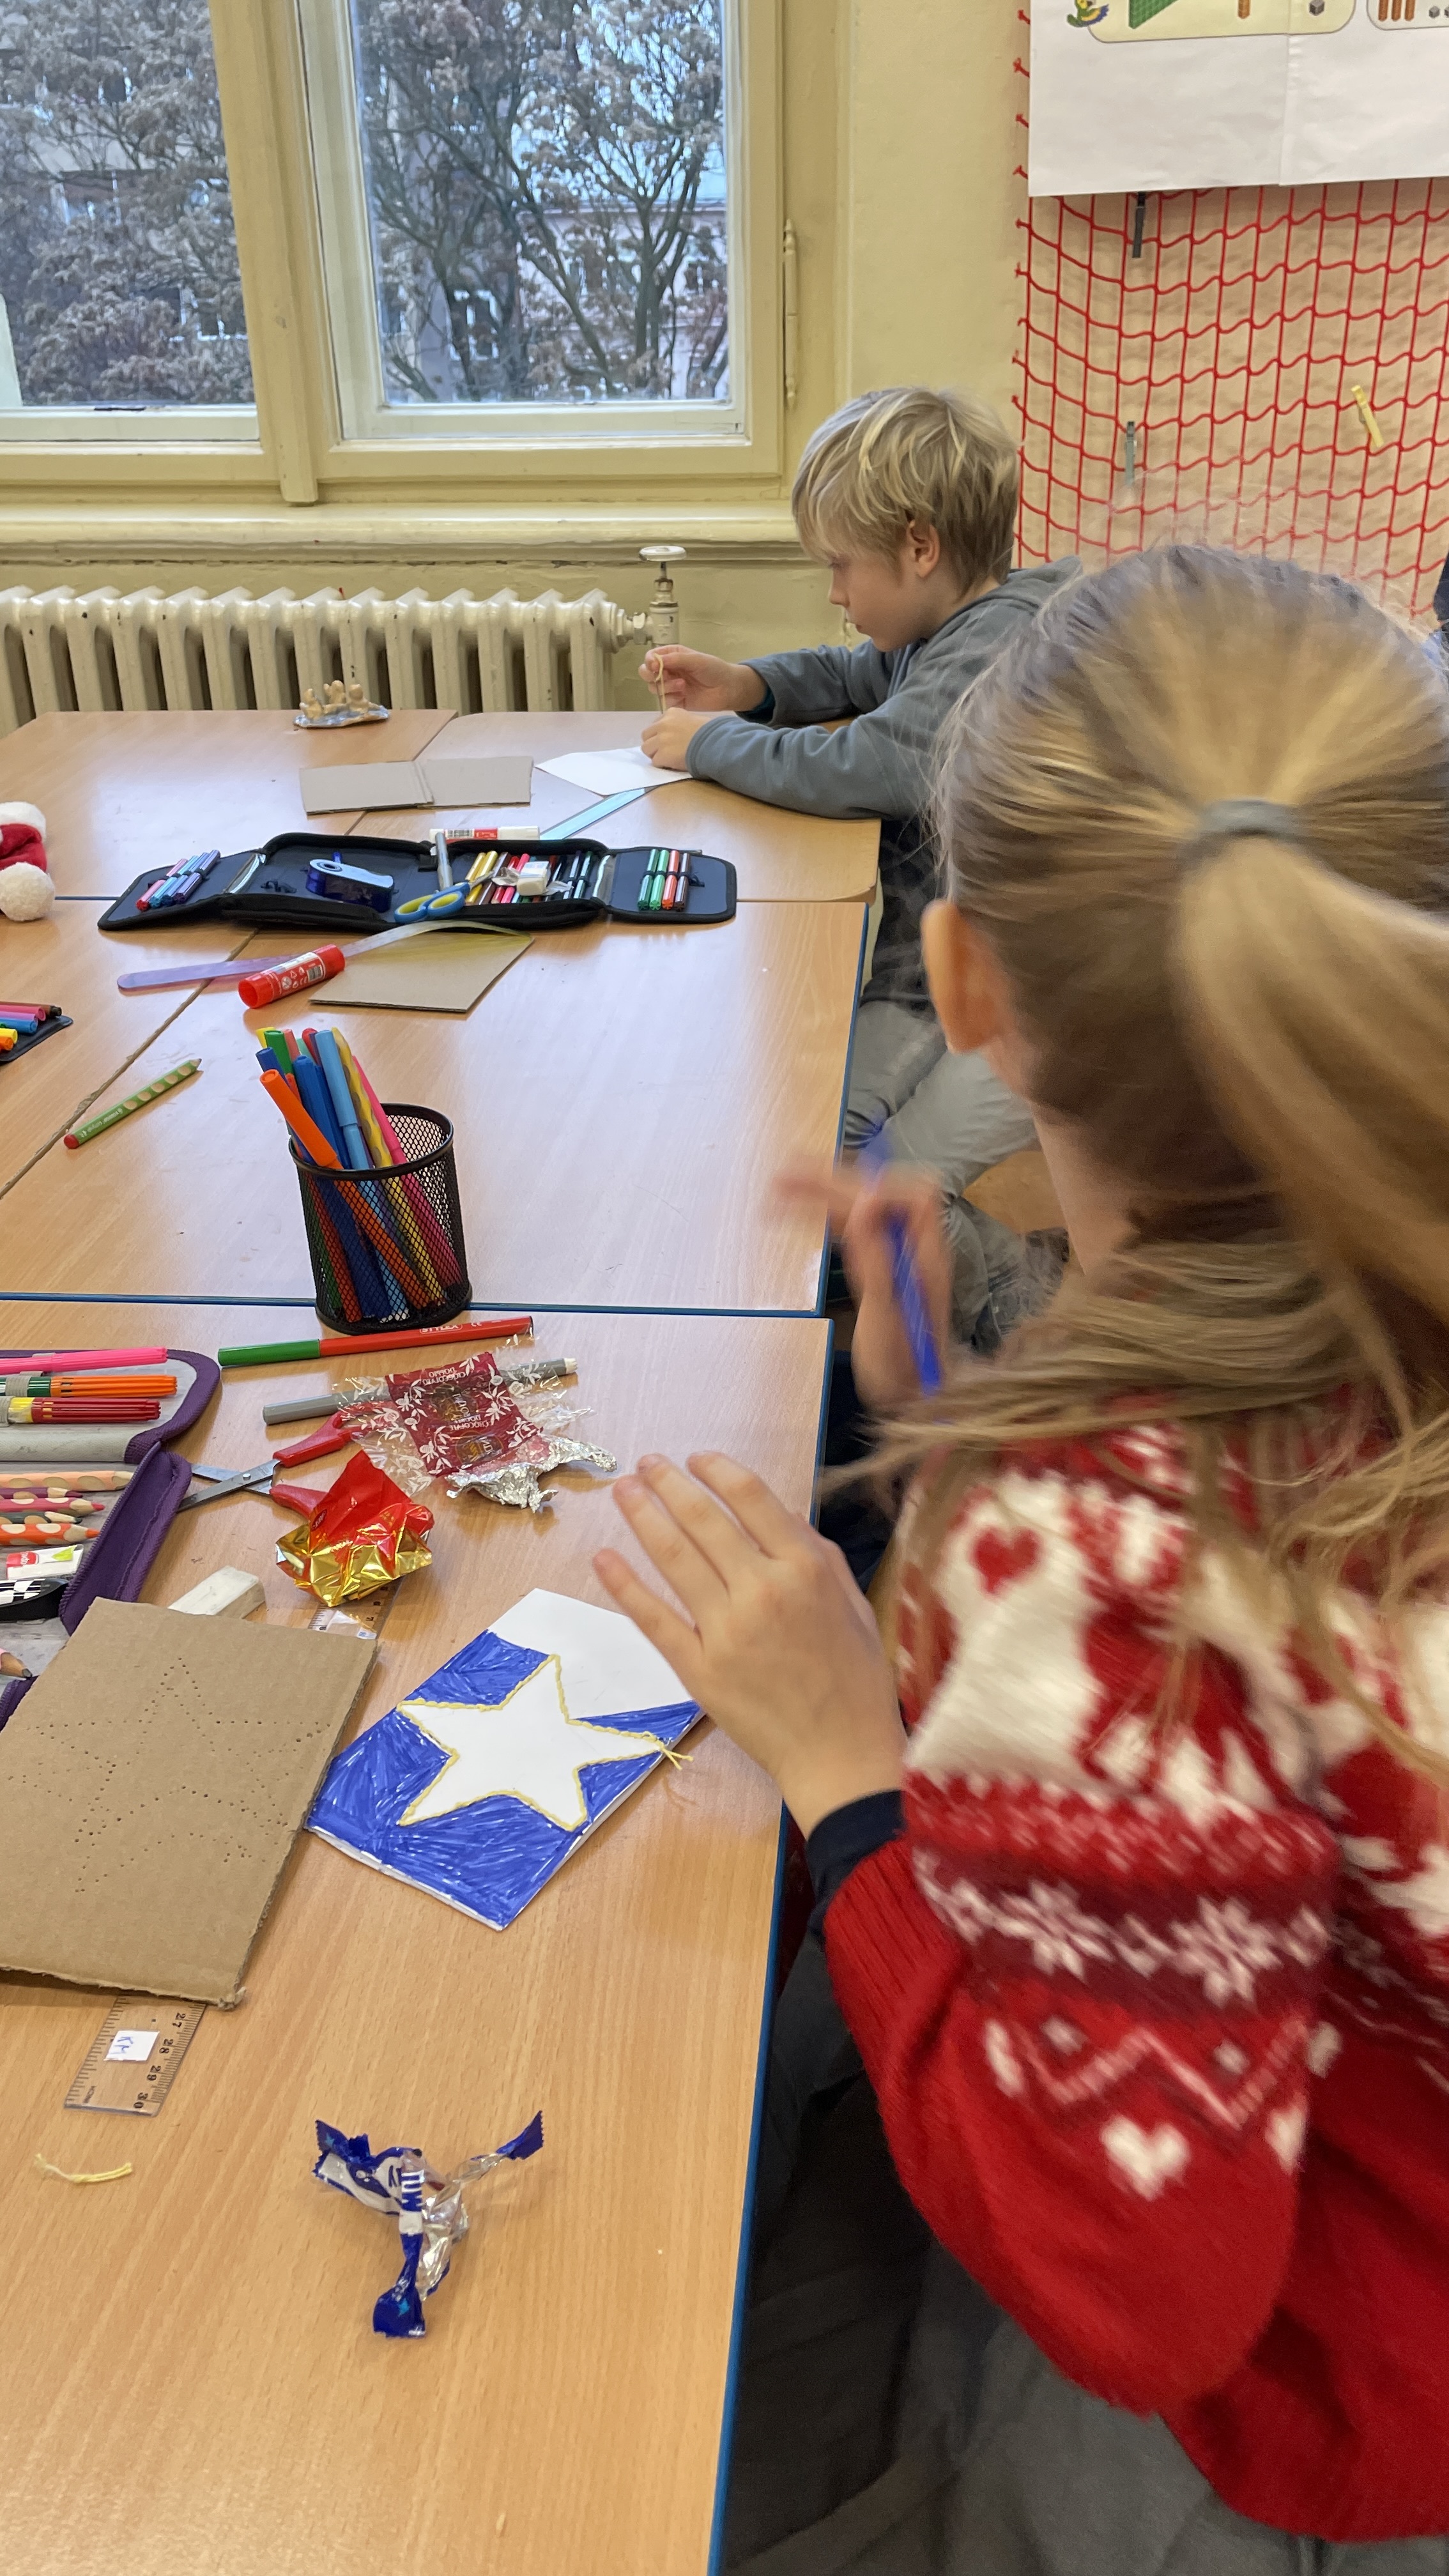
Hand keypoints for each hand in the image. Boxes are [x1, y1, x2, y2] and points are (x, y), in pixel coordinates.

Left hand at [593, 1452, 902, 1837]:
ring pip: (673, 1558)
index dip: (717, 1469)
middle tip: (647, 1463)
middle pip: (703, 1519)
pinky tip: (605, 1556)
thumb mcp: (853, 1603)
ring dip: (643, 1517)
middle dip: (669, 1483)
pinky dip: (625, 1584)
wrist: (841, 1755)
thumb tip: (776, 1515)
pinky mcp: (699, 1669)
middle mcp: (763, 1591)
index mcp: (806, 1569)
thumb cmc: (856, 1679)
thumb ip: (816, 1554)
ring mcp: (726, 1631)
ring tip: (623, 1491)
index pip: (750, 1497)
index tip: (696, 1458)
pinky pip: (654, 1618)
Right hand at [640, 646, 765, 713]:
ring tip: (683, 686)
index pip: (650, 657)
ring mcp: (671, 686)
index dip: (649, 662)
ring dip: (666, 687)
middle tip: (665, 677)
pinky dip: (671, 699)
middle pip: (646, 673)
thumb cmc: (714, 669)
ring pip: (654, 688)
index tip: (656, 667)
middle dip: (652, 676)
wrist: (728, 689)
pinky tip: (683, 696)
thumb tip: (655, 661)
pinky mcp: (675, 701)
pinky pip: (664, 701)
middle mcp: (668, 670)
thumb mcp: (696, 659)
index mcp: (672, 656)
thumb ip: (675, 659)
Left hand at [641, 707, 717, 768]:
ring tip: (669, 758)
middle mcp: (663, 724)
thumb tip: (674, 734)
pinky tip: (673, 764)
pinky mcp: (662, 754)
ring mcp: (661, 739)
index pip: (655, 724)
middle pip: (646, 736)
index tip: (669, 741)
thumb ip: (679, 723)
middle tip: (665, 751)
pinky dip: (663, 765)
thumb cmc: (710, 733)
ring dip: (655, 755)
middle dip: (653, 744)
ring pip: (646, 749)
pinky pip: (655, 762)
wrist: (715, 743)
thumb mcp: (693, 719)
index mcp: (671, 713)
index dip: (660, 734)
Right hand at [776, 1156, 952, 1413]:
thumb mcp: (887, 1322)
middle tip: (784, 1178)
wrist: (913, 1400)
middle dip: (834, 1181)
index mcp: (926, 1258)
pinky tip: (794, 1209)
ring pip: (862, 1206)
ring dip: (822, 1191)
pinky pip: (853, 1227)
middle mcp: (915, 1249)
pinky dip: (823, 1213)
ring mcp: (897, 1255)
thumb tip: (866, 1205)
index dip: (877, 1189)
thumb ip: (877, 1263)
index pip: (914, 1197)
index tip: (839, 1202)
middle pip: (880, 1193)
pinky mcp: (879, 1265)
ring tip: (778, 1185)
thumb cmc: (903, 1373)